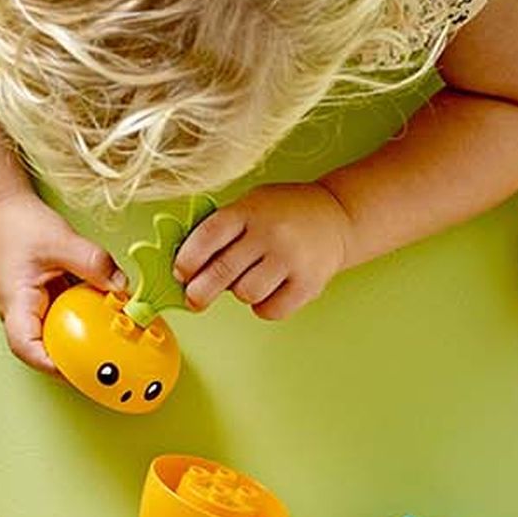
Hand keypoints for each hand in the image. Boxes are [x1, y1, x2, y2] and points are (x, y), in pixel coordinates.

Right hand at [0, 193, 125, 372]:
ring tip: (116, 344)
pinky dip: (87, 319)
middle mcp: (23, 314)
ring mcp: (35, 309)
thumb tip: (121, 286)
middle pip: (47, 351)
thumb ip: (92, 262)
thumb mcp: (59, 240)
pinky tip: (109, 314)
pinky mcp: (47, 300)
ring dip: (85, 340)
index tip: (80, 370)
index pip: (26, 347)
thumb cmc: (16, 226)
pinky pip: (68, 318)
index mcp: (17, 304)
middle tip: (111, 364)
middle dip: (77, 361)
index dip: (51, 364)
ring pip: (60, 336)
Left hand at [174, 182, 353, 320]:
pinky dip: (262, 306)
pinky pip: (269, 310)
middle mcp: (270, 234)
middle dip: (199, 292)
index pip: (208, 237)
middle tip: (194, 299)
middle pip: (222, 272)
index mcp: (249, 211)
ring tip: (249, 280)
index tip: (181, 273)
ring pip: (245, 293)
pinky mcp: (308, 284)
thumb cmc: (282, 214)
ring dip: (239, 292)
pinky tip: (268, 290)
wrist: (336, 217)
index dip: (188, 260)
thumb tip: (186, 267)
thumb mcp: (250, 206)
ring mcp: (291, 259)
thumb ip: (221, 229)